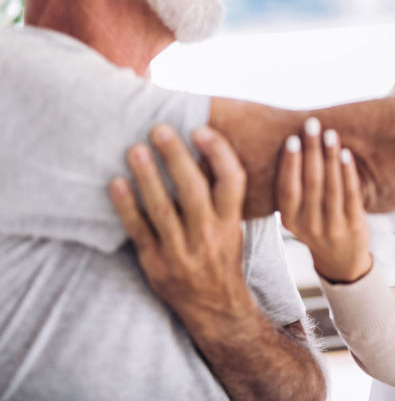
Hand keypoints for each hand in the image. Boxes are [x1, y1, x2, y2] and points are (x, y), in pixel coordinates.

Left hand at [109, 123, 249, 320]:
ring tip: (135, 149)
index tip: (201, 129)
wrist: (216, 307)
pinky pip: (139, 231)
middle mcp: (209, 235)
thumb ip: (222, 195)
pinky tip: (117, 183)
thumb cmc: (223, 257)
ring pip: (162, 208)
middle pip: (193, 190)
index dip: (218, 153)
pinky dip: (126, 206)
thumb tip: (203, 150)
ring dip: (148, 176)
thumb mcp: (234, 227)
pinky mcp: (156, 264)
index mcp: (231, 222)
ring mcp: (181, 252)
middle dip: (176, 157)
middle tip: (159, 129)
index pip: (232, 181)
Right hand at [276, 117, 372, 282]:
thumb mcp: (297, 215)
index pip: (287, 190)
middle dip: (311, 150)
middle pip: (310, 184)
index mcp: (290, 220)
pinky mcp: (354, 226)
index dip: (290, 164)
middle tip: (312, 124)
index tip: (292, 139)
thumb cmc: (315, 225)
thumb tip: (291, 144)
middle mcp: (309, 226)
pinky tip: (346, 154)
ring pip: (331, 188)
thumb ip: (292, 189)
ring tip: (330, 134)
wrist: (340, 261)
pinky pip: (351, 195)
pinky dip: (348, 173)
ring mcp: (333, 228)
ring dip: (330, 157)